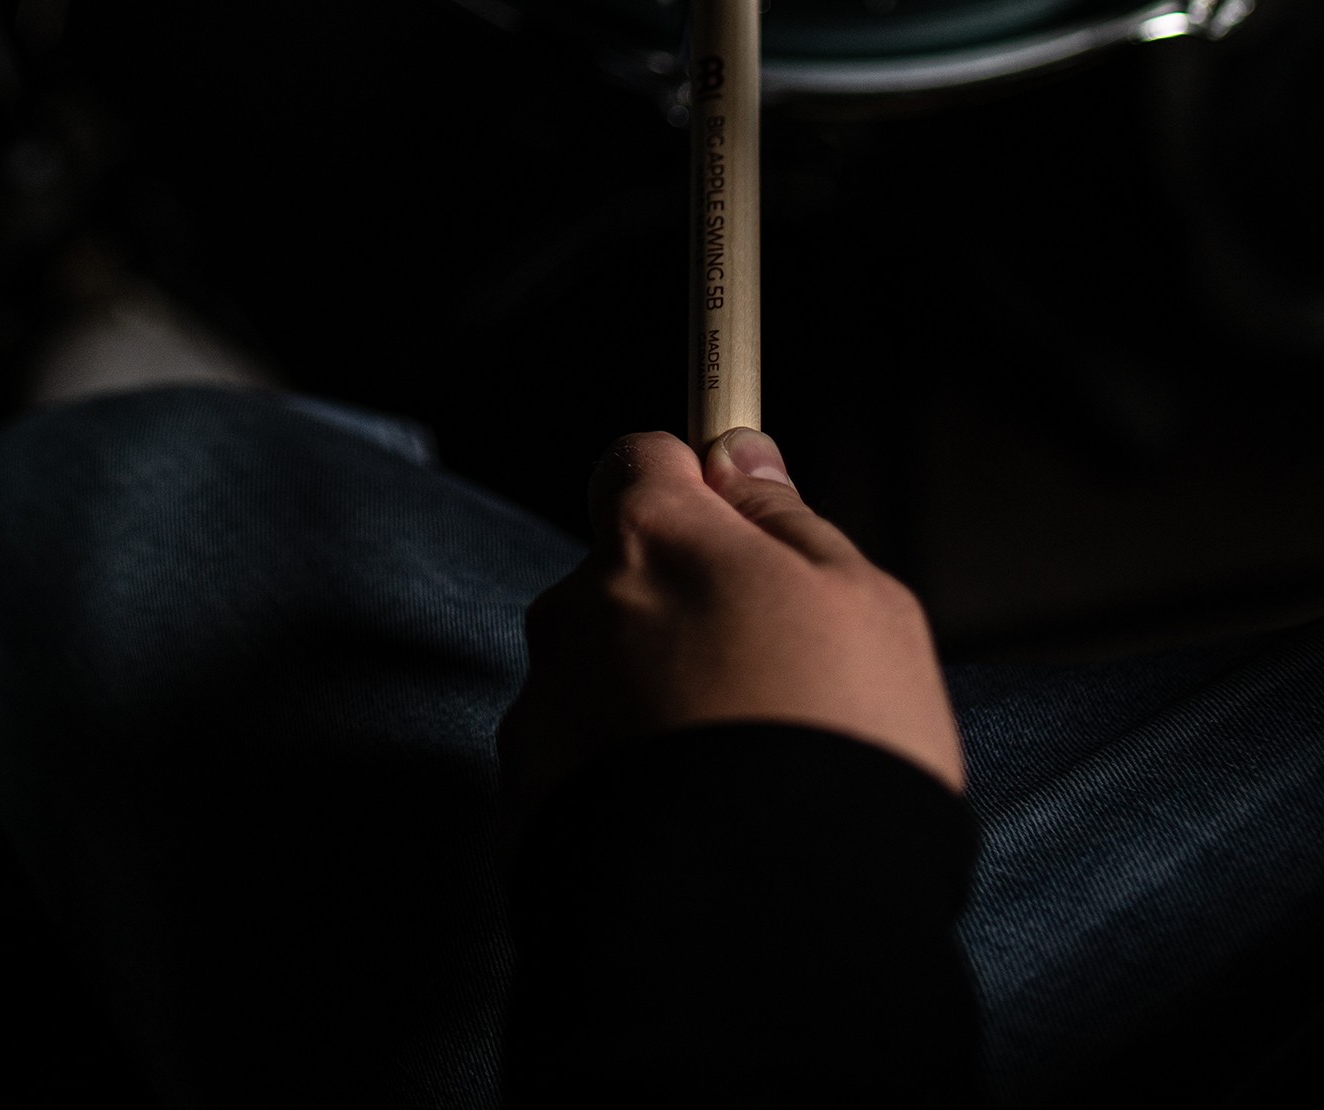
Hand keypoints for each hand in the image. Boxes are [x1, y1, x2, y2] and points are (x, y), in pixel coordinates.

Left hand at [499, 429, 962, 814]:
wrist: (765, 929)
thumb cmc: (837, 748)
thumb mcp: (864, 607)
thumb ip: (787, 519)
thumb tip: (739, 460)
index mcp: (652, 541)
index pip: (639, 461)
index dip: (689, 489)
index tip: (733, 528)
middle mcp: (575, 610)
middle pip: (617, 577)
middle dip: (673, 609)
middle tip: (760, 683)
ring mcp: (542, 709)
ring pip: (596, 674)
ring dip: (644, 700)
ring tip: (731, 772)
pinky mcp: (524, 802)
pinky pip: (577, 762)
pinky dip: (619, 777)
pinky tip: (689, 821)